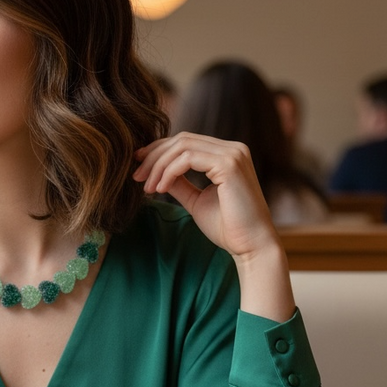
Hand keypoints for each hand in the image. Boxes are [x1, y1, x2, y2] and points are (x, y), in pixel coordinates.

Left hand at [133, 132, 277, 259]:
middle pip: (181, 140)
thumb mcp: (196, 201)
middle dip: (153, 156)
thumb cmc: (228, 228)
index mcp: (226, 155)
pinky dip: (169, 172)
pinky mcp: (229, 164)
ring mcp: (233, 154)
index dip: (158, 151)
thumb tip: (156, 172)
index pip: (186, 142)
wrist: (251, 246)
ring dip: (158, 166)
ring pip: (182, 146)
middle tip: (135, 176)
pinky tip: (160, 189)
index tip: (138, 168)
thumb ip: (179, 183)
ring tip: (146, 188)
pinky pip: (188, 158)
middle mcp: (232, 149)